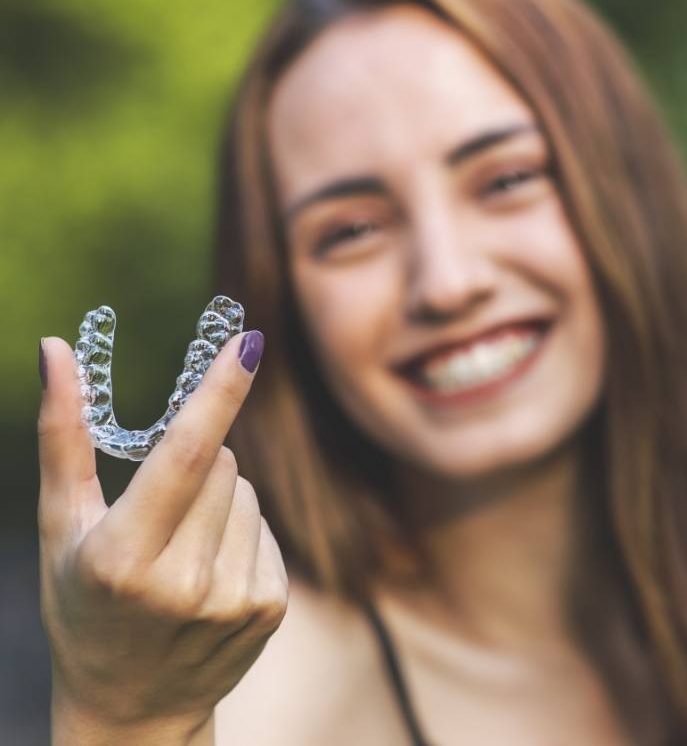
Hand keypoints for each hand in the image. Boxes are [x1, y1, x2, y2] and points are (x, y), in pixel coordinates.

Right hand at [37, 331, 286, 740]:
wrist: (131, 708)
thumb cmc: (82, 605)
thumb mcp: (60, 526)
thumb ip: (62, 435)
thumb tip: (55, 349)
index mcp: (123, 557)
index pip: (184, 454)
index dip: (219, 392)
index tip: (249, 341)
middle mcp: (184, 582)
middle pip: (221, 461)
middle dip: (196, 461)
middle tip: (160, 510)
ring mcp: (233, 599)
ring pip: (246, 490)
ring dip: (218, 499)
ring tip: (182, 549)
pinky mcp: (269, 607)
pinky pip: (264, 526)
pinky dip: (240, 532)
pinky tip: (210, 572)